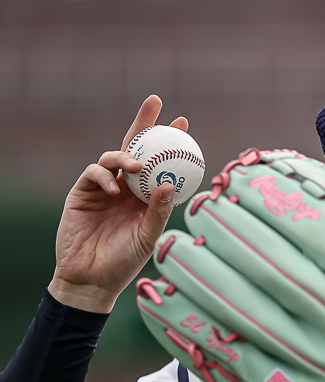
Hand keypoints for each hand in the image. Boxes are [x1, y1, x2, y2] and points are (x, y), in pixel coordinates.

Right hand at [48, 95, 188, 312]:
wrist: (92, 277)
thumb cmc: (125, 261)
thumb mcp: (148, 236)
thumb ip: (158, 212)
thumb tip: (169, 185)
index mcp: (145, 195)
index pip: (159, 162)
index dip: (170, 141)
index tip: (184, 124)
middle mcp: (126, 187)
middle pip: (135, 147)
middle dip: (144, 123)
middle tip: (156, 103)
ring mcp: (103, 188)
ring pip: (113, 157)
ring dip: (126, 155)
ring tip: (138, 164)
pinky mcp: (82, 193)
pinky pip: (94, 173)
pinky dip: (104, 176)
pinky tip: (115, 189)